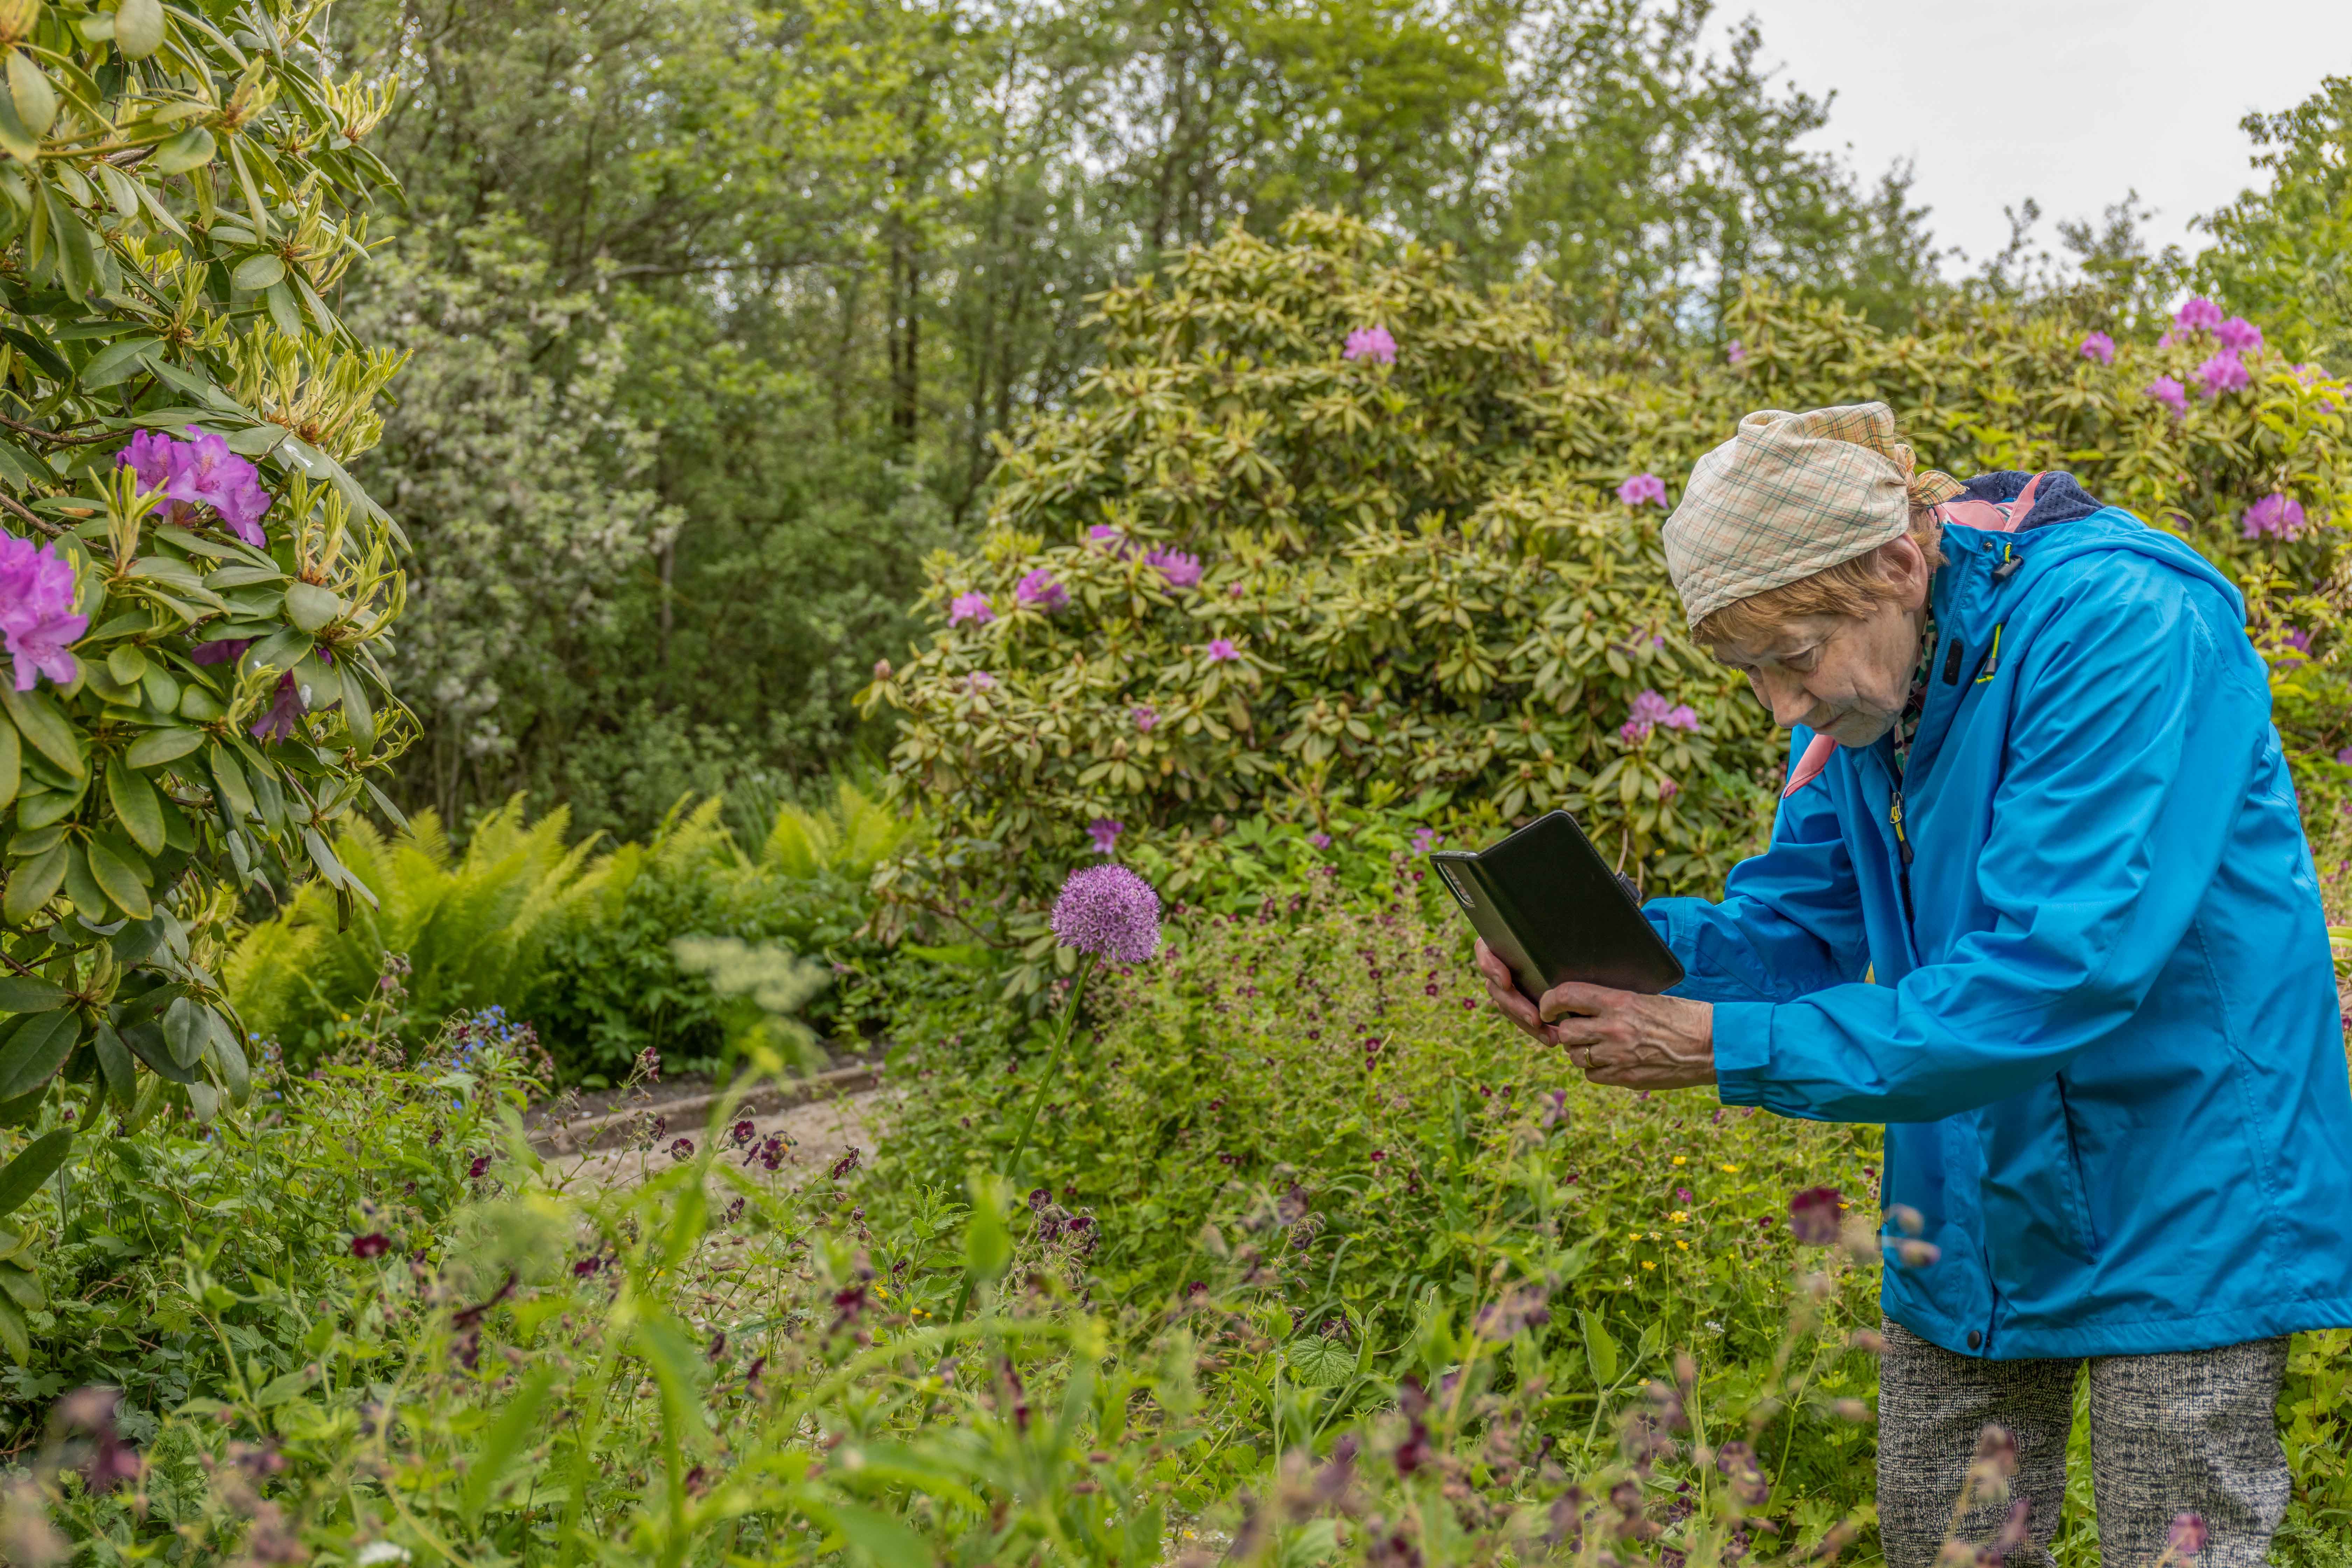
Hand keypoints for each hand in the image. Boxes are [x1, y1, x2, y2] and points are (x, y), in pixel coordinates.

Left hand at [1475, 939, 1716, 1089]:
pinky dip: (1595, 1070)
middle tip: (1580, 1028)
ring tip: (1598, 1045)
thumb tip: (1587, 1005)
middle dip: (1569, 1031)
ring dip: (1580, 1051)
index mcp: (1619, 1001)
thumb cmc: (1685, 1016)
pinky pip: (1592, 1075)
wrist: (1713, 1045)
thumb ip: (1616, 1002)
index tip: (1547, 1007)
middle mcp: (1613, 1028)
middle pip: (1566, 1032)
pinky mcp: (1626, 1078)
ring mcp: (1618, 1056)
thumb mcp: (1649, 997)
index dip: (1549, 1001)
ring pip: (1575, 1056)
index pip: (1567, 995)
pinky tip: (1610, 1062)